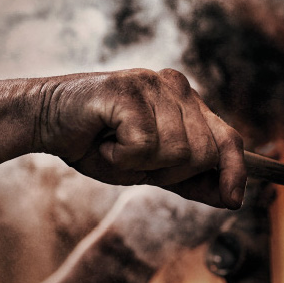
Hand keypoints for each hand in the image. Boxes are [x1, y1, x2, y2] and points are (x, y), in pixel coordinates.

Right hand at [32, 68, 245, 208]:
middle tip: (133, 157)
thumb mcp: (151, 168)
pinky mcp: (131, 89)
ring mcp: (154, 84)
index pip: (226, 137)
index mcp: (187, 100)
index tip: (234, 199)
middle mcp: (177, 85)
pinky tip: (104, 141)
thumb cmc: (101, 143)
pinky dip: (120, 157)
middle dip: (168, 171)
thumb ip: (190, 178)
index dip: (235, 170)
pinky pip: (145, 145)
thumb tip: (233, 196)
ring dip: (140, 165)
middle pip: (203, 152)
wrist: (48, 120)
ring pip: (177, 151)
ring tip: (116, 146)